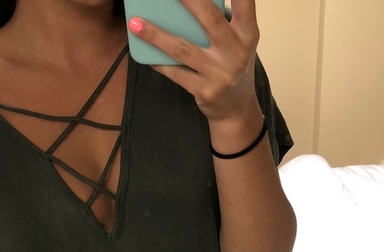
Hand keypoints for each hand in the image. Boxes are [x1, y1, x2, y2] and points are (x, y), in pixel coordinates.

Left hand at [128, 0, 260, 122]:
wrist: (237, 109)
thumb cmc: (232, 66)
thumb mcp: (237, 43)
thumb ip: (221, 23)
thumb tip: (182, 6)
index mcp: (247, 34)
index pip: (245, 3)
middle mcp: (236, 52)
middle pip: (211, 19)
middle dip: (189, 0)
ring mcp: (220, 74)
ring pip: (183, 50)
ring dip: (156, 36)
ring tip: (136, 23)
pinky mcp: (205, 91)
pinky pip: (176, 74)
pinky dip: (159, 62)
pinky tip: (145, 54)